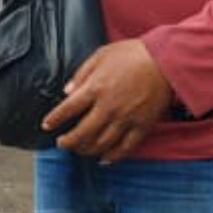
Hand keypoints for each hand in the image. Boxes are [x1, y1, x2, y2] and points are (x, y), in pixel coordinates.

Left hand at [42, 40, 175, 163]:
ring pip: (101, 144)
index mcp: (96, 88)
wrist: (165, 60)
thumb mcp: (101, 55)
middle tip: (62, 143)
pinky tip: (103, 159)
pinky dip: (112, 157)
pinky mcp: (141, 126)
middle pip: (82, 133)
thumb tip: (67, 91)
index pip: (68, 109)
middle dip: (68, 142)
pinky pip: (124, 148)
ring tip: (80, 150)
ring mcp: (125, 119)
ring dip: (86, 150)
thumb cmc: (133, 53)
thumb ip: (81, 74)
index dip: (54, 119)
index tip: (47, 125)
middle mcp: (108, 107)